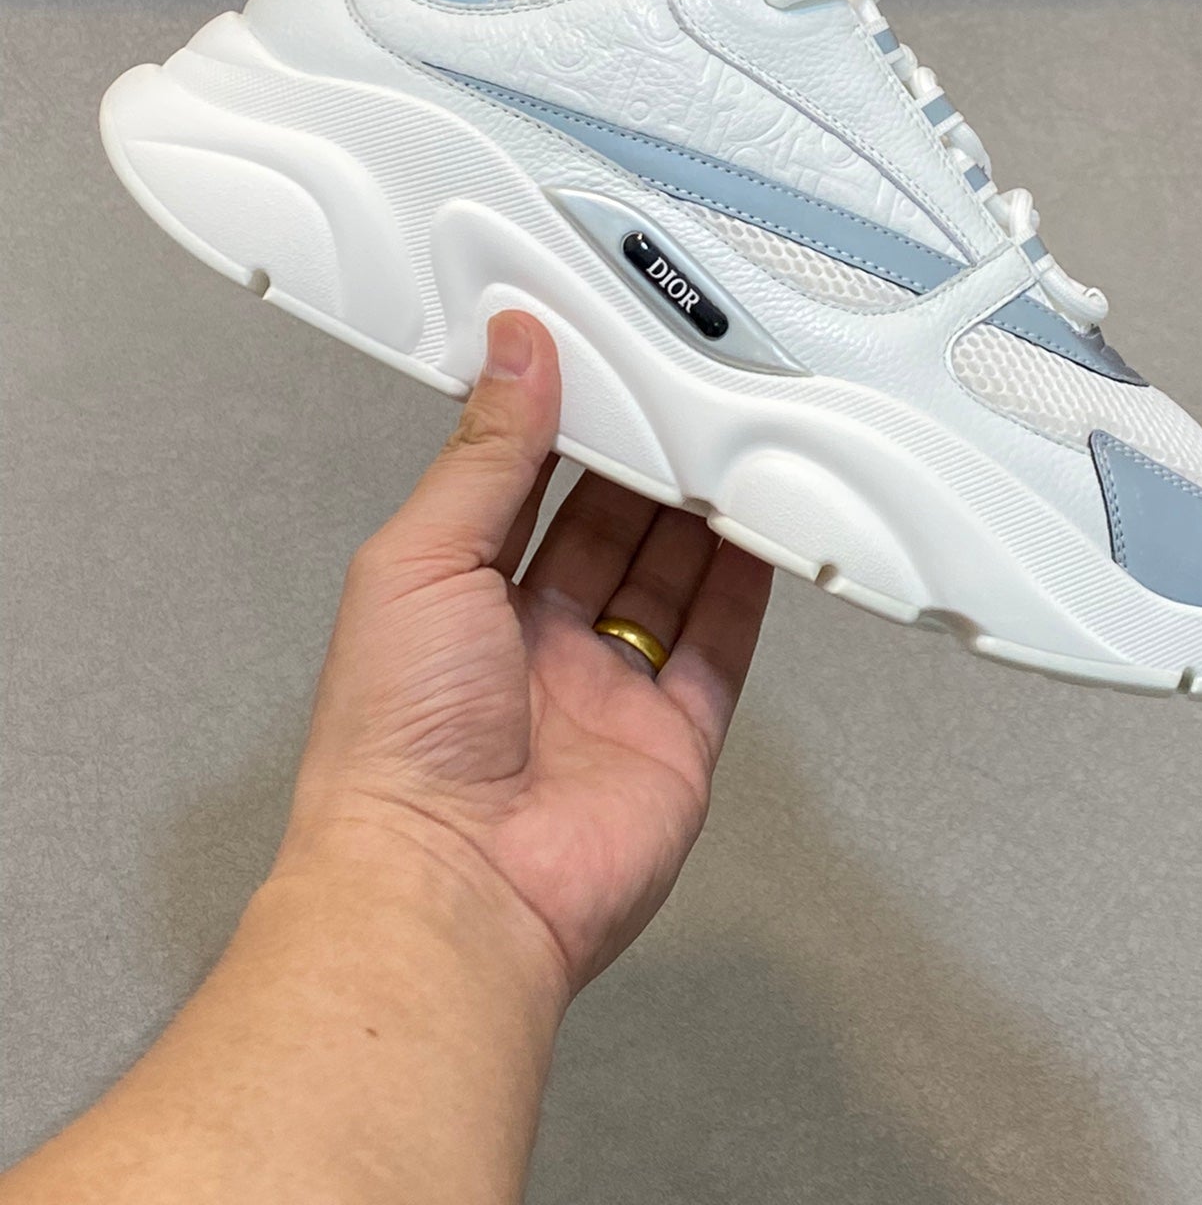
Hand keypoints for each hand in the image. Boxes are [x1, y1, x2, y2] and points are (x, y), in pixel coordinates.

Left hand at [281, 310, 771, 996]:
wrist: (451, 886)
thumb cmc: (396, 745)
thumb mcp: (421, 560)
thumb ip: (485, 457)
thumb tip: (513, 357)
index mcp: (454, 601)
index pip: (523, 488)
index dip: (562, 426)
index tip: (598, 365)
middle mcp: (530, 648)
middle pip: (606, 528)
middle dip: (641, 463)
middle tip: (680, 394)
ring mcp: (605, 695)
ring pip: (669, 578)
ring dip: (699, 513)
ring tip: (730, 442)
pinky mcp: (672, 739)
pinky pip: (721, 646)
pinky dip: (749, 586)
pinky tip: (763, 530)